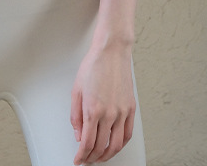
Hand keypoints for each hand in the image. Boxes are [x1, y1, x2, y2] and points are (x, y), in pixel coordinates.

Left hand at [70, 44, 136, 164]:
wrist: (112, 51)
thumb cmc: (93, 66)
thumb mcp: (76, 90)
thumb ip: (75, 116)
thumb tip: (78, 135)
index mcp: (93, 109)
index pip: (87, 143)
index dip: (82, 156)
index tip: (78, 160)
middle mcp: (109, 114)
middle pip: (101, 147)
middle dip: (92, 157)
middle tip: (87, 159)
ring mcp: (122, 112)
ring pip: (116, 145)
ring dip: (107, 155)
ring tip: (100, 157)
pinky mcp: (131, 108)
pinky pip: (128, 134)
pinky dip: (121, 144)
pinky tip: (115, 145)